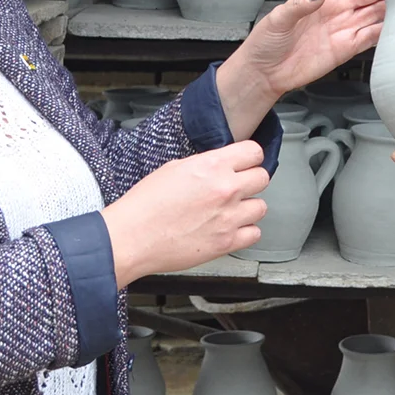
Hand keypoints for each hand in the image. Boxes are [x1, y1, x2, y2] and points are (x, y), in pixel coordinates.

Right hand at [99, 142, 269, 285]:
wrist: (132, 237)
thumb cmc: (145, 204)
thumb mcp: (174, 169)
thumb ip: (205, 165)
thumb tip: (221, 167)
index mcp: (212, 166)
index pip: (254, 152)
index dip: (250, 157)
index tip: (245, 163)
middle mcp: (225, 189)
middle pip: (262, 178)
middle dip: (250, 181)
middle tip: (237, 187)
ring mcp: (229, 217)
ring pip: (261, 207)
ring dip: (248, 208)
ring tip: (230, 211)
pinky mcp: (226, 242)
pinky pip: (254, 233)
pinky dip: (245, 232)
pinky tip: (229, 229)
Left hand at [216, 0, 385, 136]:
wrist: (265, 73)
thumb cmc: (266, 42)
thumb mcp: (278, 18)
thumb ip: (300, 4)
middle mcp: (336, 8)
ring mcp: (343, 27)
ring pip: (375, 13)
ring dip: (390, 9)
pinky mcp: (346, 48)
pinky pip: (370, 37)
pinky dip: (384, 32)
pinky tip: (394, 28)